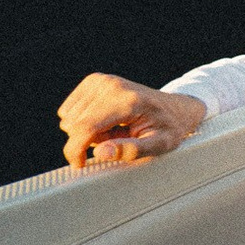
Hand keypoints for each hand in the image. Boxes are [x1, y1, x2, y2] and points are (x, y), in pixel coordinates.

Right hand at [58, 73, 207, 167]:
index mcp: (128, 102)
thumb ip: (131, 150)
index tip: (79, 164)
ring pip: (68, 118)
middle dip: (87, 140)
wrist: (175, 108)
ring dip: (86, 130)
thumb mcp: (160, 145)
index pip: (86, 128)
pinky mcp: (94, 81)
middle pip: (74, 125)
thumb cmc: (168, 128)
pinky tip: (105, 120)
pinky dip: (83, 119)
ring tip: (114, 129)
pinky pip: (68, 110)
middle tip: (116, 140)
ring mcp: (102, 81)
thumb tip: (101, 152)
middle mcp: (112, 86)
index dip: (75, 150)